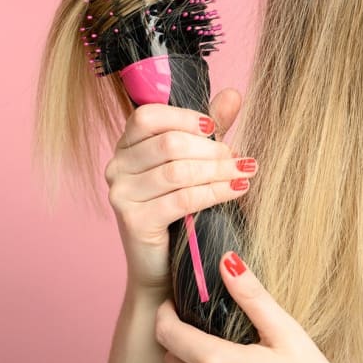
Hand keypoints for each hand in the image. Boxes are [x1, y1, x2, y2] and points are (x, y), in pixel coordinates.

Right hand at [105, 88, 252, 292]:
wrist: (163, 268)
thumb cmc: (180, 210)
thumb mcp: (195, 162)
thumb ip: (209, 129)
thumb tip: (234, 94)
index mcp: (127, 145)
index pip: (148, 116)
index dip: (184, 117)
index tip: (214, 128)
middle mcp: (117, 166)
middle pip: (168, 143)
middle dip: (212, 149)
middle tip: (241, 160)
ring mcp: (121, 194)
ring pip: (177, 171)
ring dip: (218, 170)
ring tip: (245, 173)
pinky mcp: (134, 221)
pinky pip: (182, 199)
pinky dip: (215, 192)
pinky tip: (237, 190)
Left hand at [155, 251, 333, 362]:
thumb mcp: (286, 333)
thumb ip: (254, 298)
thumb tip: (227, 260)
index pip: (167, 333)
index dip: (165, 313)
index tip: (176, 301)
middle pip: (170, 356)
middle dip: (178, 336)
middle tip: (198, 319)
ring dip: (188, 358)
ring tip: (213, 342)